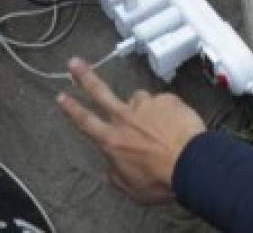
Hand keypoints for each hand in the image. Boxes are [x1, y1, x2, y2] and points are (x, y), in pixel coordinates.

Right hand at [57, 58, 206, 205]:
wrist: (191, 164)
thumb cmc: (161, 181)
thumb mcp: (133, 190)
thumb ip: (117, 176)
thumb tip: (111, 171)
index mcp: (112, 140)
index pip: (85, 121)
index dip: (71, 108)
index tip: (61, 95)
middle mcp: (125, 118)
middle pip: (100, 92)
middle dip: (84, 76)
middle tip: (74, 62)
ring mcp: (146, 106)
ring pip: (139, 99)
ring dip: (143, 108)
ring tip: (158, 124)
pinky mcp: (166, 100)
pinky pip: (163, 102)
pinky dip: (167, 112)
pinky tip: (176, 125)